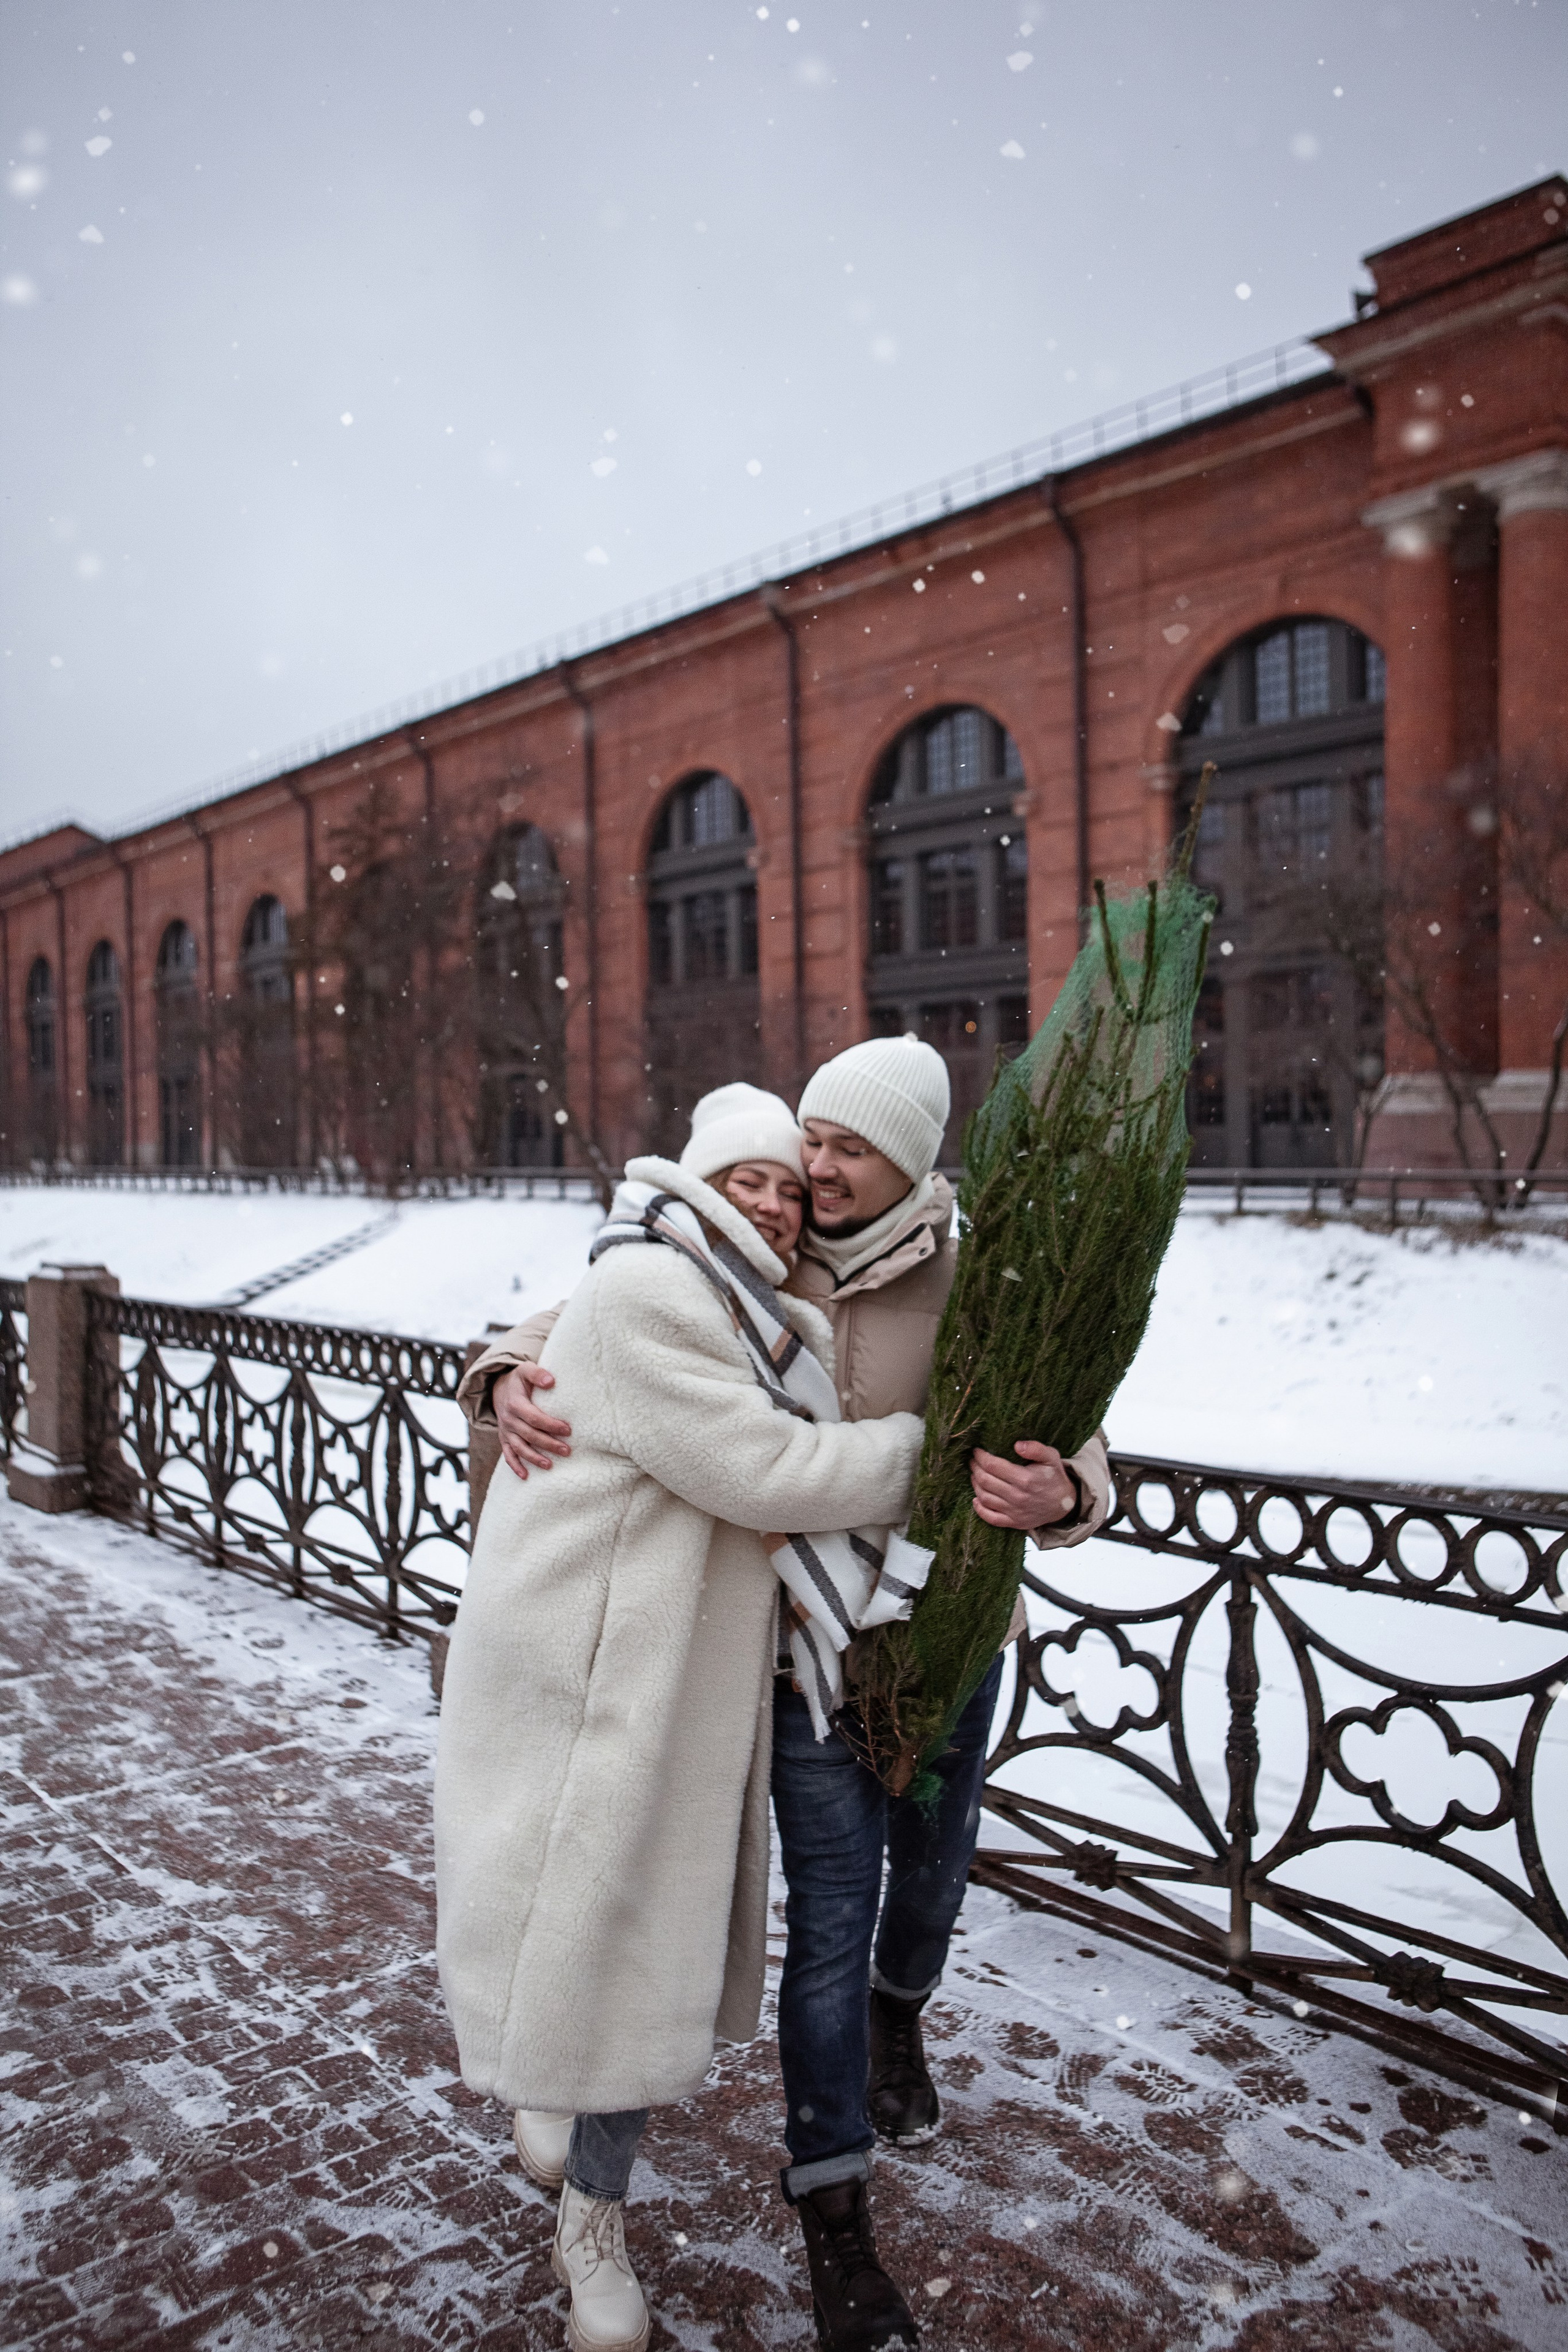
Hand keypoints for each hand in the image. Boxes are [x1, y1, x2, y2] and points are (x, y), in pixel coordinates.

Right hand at [495, 1362, 572, 1479]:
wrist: (497, 1388)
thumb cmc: (518, 1380)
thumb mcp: (526, 1370)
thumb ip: (538, 1374)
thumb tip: (551, 1381)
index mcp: (515, 1404)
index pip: (534, 1417)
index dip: (550, 1425)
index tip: (568, 1429)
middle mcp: (509, 1419)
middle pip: (530, 1435)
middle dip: (548, 1444)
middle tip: (567, 1451)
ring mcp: (505, 1431)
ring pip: (520, 1447)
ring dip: (534, 1458)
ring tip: (550, 1465)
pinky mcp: (504, 1438)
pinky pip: (507, 1454)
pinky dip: (515, 1466)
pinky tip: (525, 1476)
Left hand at [969, 1440, 1075, 1530]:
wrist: (1064, 1504)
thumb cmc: (1054, 1477)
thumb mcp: (1051, 1457)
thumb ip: (1035, 1448)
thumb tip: (1017, 1445)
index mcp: (1025, 1479)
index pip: (993, 1466)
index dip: (981, 1457)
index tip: (976, 1451)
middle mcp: (1018, 1496)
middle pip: (985, 1480)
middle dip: (975, 1468)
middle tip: (973, 1461)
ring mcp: (1015, 1512)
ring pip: (985, 1497)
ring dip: (975, 1484)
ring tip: (974, 1474)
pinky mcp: (1014, 1522)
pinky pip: (991, 1518)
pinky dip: (980, 1510)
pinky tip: (976, 1499)